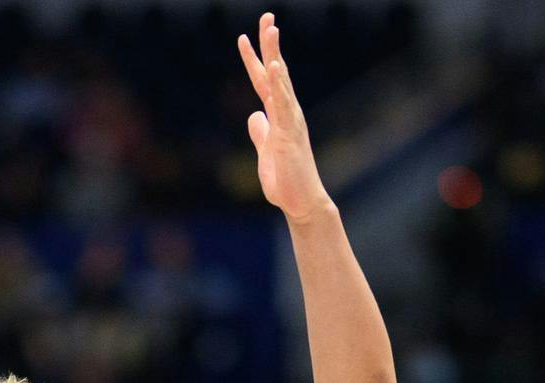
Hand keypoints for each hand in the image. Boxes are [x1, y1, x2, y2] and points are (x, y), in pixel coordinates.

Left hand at [239, 13, 329, 224]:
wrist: (300, 202)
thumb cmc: (285, 180)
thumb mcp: (265, 152)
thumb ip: (260, 133)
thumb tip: (254, 116)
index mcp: (278, 116)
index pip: (263, 82)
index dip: (253, 60)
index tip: (244, 38)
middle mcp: (286, 112)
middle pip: (274, 72)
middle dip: (269, 45)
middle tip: (265, 17)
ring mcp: (290, 120)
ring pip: (281, 82)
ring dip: (275, 55)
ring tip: (270, 30)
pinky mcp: (290, 133)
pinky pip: (283, 104)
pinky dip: (278, 84)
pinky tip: (273, 66)